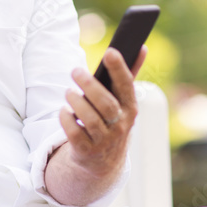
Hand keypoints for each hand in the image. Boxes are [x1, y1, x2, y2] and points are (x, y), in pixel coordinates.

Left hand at [59, 46, 146, 180]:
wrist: (102, 160)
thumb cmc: (111, 119)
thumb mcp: (122, 101)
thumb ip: (129, 74)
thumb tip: (141, 47)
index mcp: (130, 108)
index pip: (127, 86)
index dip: (119, 69)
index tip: (110, 52)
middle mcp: (121, 125)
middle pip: (105, 103)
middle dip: (89, 85)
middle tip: (75, 71)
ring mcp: (104, 140)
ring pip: (89, 118)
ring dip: (75, 101)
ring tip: (68, 92)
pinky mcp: (87, 150)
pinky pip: (74, 133)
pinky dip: (66, 118)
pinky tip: (64, 110)